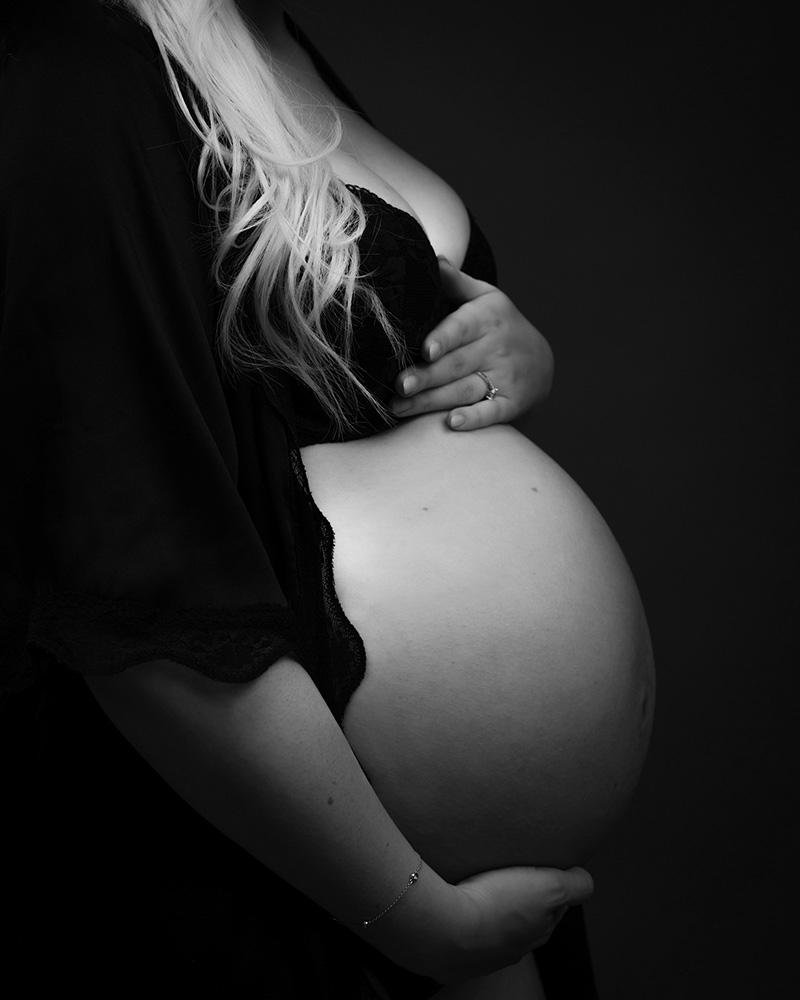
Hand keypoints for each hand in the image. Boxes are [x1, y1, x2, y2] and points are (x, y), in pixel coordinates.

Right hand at [387, 862, 593, 985]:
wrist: (442, 928)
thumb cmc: (494, 906)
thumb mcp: (549, 887)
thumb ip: (574, 885)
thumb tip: (584, 878)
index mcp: (536, 934)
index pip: (553, 910)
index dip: (550, 887)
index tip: (540, 869)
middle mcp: (512, 949)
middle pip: (523, 920)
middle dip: (521, 899)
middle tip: (509, 872)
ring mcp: (481, 954)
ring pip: (493, 927)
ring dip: (490, 907)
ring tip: (479, 883)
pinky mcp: (452, 953)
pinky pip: (462, 932)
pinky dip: (463, 917)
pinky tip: (456, 899)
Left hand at [388, 258, 553, 430]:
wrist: (542, 360)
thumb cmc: (500, 325)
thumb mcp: (486, 298)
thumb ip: (457, 282)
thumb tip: (433, 258)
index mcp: (487, 318)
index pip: (462, 328)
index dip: (443, 339)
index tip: (425, 351)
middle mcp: (497, 347)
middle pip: (456, 365)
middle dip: (426, 377)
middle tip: (399, 386)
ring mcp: (506, 377)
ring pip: (464, 390)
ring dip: (432, 402)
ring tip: (400, 408)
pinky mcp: (512, 402)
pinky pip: (492, 412)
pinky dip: (474, 419)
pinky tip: (453, 423)